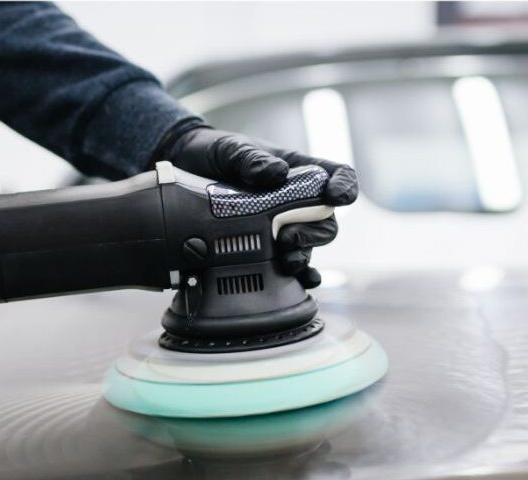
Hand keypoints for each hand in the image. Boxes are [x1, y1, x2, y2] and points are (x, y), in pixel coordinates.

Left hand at [158, 126, 357, 288]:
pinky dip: (297, 276)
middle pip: (325, 220)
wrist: (182, 170)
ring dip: (303, 256)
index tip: (338, 197)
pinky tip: (297, 282)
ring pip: (308, 246)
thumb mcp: (229, 149)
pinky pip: (289, 264)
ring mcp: (281, 225)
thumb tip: (276, 173)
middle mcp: (295, 200)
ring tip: (286, 261)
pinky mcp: (265, 246)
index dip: (344, 186)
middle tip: (290, 236)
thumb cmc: (214, 153)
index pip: (336, 175)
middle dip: (315, 232)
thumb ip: (250, 158)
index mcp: (297, 169)